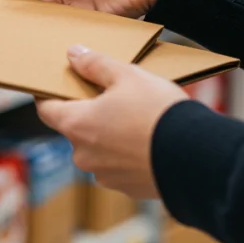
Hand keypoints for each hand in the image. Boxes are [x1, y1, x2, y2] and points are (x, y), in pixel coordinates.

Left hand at [37, 45, 187, 198]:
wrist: (197, 157)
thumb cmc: (158, 113)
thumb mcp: (128, 76)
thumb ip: (96, 64)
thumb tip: (73, 54)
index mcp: (76, 126)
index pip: (46, 110)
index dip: (48, 96)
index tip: (53, 87)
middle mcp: (84, 156)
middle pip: (76, 129)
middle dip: (90, 114)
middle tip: (112, 98)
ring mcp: (105, 176)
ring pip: (99, 149)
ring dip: (110, 135)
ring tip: (136, 119)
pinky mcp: (128, 188)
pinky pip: (120, 166)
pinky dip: (128, 154)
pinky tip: (149, 141)